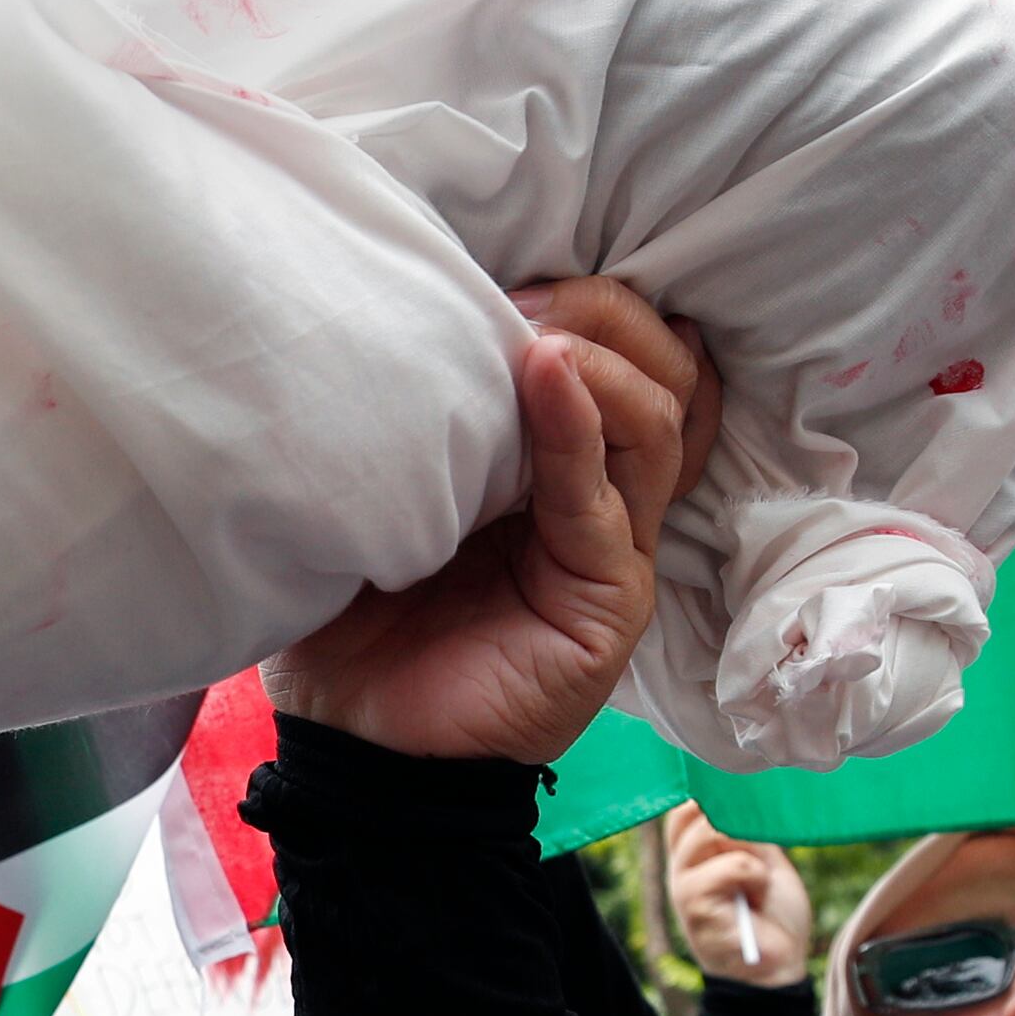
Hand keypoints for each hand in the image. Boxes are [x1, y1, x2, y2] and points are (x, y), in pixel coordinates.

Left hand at [262, 279, 704, 764]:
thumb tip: (386, 302)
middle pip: (658, 372)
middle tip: (524, 295)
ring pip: (658, 423)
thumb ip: (402, 416)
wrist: (356, 748)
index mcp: (545, 461)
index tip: (493, 268)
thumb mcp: (371, 495)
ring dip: (602, 360)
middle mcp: (594, 495)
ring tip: (535, 332)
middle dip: (604, 313)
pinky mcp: (608, 602)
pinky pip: (607, 503)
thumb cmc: (356, 621)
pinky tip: (545, 375)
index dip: (572, 296)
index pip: (611, 351)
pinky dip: (578, 431)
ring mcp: (611, 549)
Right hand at [664, 803, 812, 987]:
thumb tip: (743, 795)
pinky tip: (759, 893)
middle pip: (694, 812)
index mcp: (693, 852)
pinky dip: (754, 873)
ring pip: (710, 832)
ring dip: (748, 849)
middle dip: (735, 821)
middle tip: (759, 849)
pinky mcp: (694, 906)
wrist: (780, 964)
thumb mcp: (765, 858)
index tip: (745, 802)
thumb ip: (747, 829)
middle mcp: (680, 866)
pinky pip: (730, 866)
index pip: (684, 806)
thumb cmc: (772, 914)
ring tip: (759, 878)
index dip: (711, 795)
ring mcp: (682, 885)